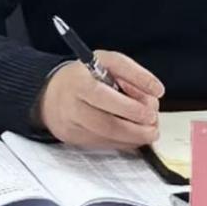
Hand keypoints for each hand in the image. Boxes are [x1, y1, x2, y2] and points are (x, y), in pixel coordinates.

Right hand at [38, 50, 164, 148]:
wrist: (51, 93)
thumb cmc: (84, 75)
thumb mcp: (107, 61)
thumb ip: (132, 73)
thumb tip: (155, 90)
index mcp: (80, 81)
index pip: (104, 95)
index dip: (130, 105)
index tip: (153, 105)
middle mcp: (72, 105)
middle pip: (106, 122)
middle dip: (136, 125)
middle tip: (154, 122)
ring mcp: (71, 124)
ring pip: (106, 136)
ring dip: (133, 136)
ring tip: (150, 131)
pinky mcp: (74, 139)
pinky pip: (102, 144)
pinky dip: (123, 142)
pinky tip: (135, 136)